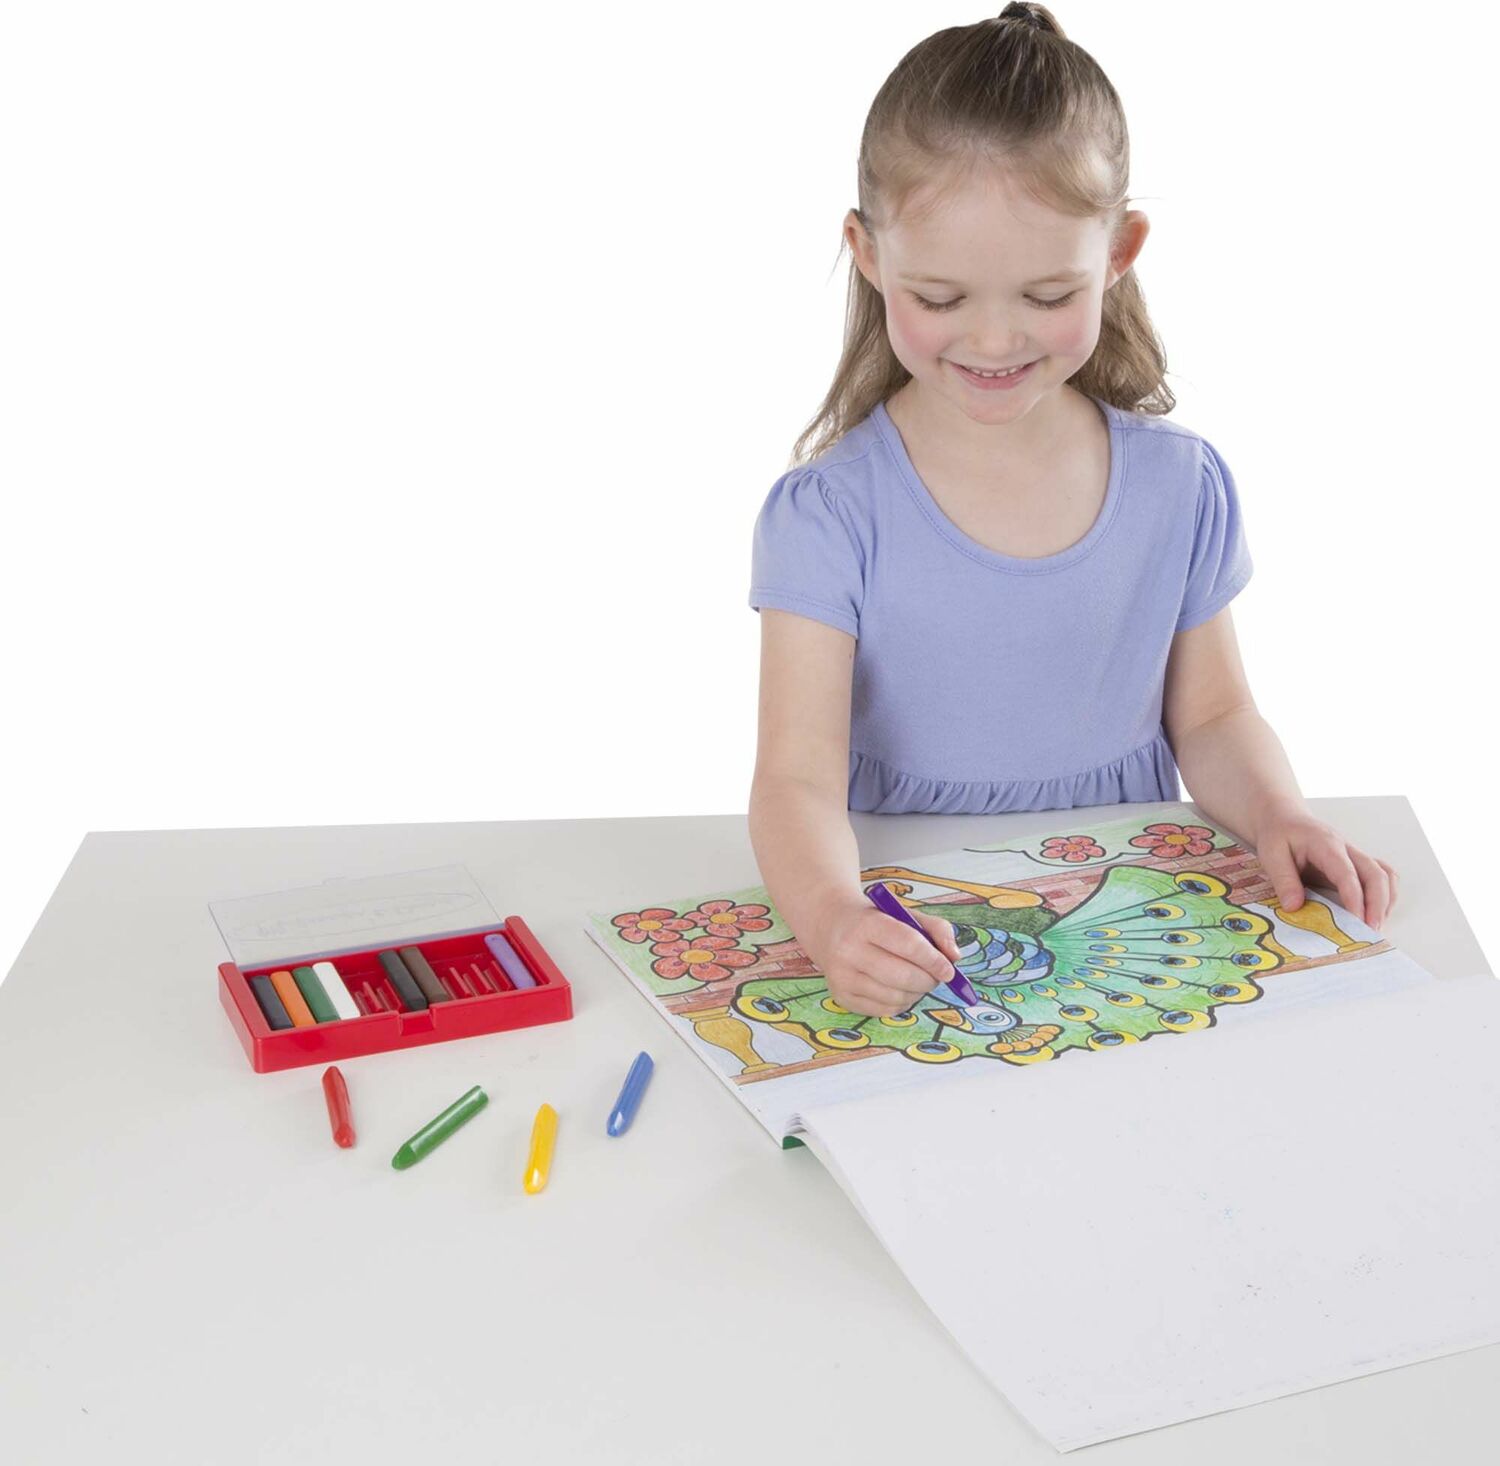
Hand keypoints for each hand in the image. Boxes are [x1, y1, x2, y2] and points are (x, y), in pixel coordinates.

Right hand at [804, 894, 961, 1017]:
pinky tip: (900, 989)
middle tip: (936, 976)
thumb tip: (954, 957)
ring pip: (896, 997)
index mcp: (866, 924)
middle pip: (903, 976)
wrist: (829, 925)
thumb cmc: (874, 920)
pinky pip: (884, 1010)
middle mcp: (849, 951)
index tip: (949, 970)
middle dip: (929, 980)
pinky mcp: (842, 996)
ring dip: (917, 993)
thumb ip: (936, 929)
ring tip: (917, 980)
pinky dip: (902, 1003)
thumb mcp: (904, 913)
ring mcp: (842, 977)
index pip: (908, 944)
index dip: (933, 960)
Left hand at [1253, 799, 1398, 930]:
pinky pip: (1381, 876)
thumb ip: (1283, 879)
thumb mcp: (1271, 853)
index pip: (1348, 873)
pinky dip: (1384, 895)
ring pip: (1385, 875)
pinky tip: (1374, 913)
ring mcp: (1354, 857)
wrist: (1285, 819)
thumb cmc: (1278, 834)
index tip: (1357, 921)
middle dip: (1378, 904)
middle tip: (1371, 931)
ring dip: (1385, 901)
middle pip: (1376, 874)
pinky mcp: (1355, 865)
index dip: (1355, 899)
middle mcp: (1347, 850)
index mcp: (1326, 845)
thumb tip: (1294, 907)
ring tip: (1375, 926)